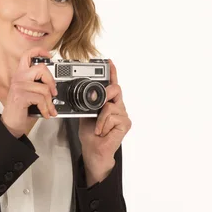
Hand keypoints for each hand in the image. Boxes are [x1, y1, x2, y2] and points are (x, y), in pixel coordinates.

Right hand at [0, 47, 58, 137]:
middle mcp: (18, 77)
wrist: (11, 123)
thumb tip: (53, 84)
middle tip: (53, 92)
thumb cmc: (20, 108)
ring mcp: (18, 86)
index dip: (40, 51)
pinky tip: (45, 113)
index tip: (49, 55)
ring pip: (44, 88)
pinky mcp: (20, 95)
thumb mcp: (29, 92)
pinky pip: (41, 99)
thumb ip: (37, 84)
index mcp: (20, 74)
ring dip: (50, 102)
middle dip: (52, 82)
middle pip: (41, 68)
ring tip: (49, 108)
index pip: (28, 55)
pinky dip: (46, 108)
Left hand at [79, 59, 131, 183]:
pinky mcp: (125, 123)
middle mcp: (118, 106)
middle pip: (115, 90)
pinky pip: (111, 116)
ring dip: (99, 118)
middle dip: (105, 93)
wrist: (94, 150)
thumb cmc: (91, 133)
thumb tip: (85, 93)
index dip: (112, 72)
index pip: (112, 85)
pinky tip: (103, 132)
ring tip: (98, 128)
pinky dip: (103, 125)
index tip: (109, 62)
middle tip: (99, 103)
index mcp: (108, 102)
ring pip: (109, 106)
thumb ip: (89, 102)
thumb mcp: (85, 114)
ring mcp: (123, 114)